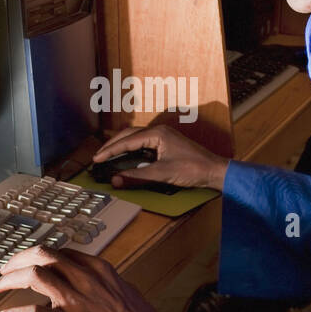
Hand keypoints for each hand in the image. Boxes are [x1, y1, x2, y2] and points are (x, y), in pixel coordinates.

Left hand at [0, 246, 156, 311]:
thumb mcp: (126, 292)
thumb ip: (105, 285)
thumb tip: (93, 285)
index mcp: (99, 269)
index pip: (61, 252)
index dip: (40, 256)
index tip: (30, 262)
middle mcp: (84, 279)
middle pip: (43, 255)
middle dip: (19, 259)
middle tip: (7, 269)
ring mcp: (75, 301)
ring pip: (34, 275)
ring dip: (11, 279)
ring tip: (0, 286)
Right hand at [92, 125, 229, 190]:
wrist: (214, 171)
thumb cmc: (194, 168)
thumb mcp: (162, 174)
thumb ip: (137, 176)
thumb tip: (116, 179)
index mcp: (157, 133)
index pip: (127, 141)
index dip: (110, 151)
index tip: (97, 159)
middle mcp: (159, 132)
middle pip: (129, 136)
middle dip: (112, 146)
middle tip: (98, 157)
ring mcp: (163, 137)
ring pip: (136, 139)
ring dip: (121, 147)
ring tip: (107, 156)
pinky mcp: (166, 145)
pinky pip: (143, 144)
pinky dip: (132, 151)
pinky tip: (126, 158)